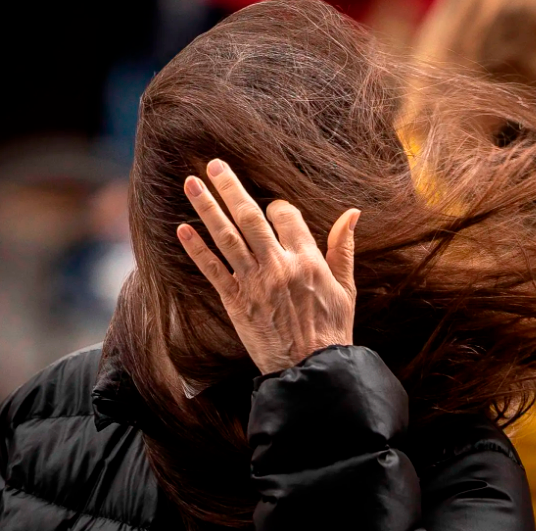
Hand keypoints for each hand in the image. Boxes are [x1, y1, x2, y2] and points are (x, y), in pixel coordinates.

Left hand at [176, 159, 360, 373]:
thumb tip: (352, 213)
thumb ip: (344, 248)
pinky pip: (213, 270)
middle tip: (214, 165)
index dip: (278, 207)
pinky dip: (197, 249)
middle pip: (250, 217)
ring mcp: (254, 283)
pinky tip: (182, 229)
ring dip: (207, 208)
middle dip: (231, 188)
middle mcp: (278, 266)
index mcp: (308, 260)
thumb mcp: (346, 288)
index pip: (286, 216)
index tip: (273, 208)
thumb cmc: (332, 329)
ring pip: (227, 237)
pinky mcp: (236, 302)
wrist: (311, 369)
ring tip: (191, 183)